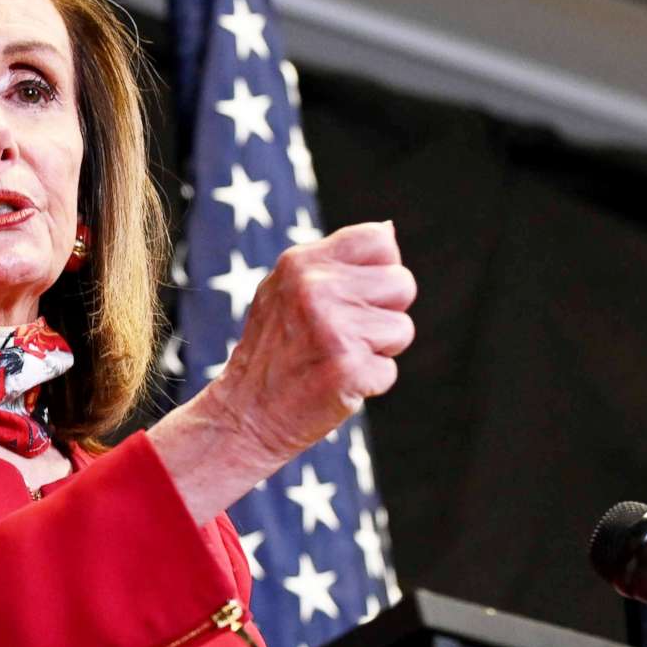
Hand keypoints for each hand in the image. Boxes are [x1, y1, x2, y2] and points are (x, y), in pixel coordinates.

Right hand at [148, 221, 415, 524]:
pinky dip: (368, 384)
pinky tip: (334, 385)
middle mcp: (316, 289)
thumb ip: (334, 261)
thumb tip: (389, 231)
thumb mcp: (287, 289)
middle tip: (341, 335)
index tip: (351, 297)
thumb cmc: (274, 351)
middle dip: (383, 313)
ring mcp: (332, 329)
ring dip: (378, 351)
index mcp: (302, 262)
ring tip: (334, 359)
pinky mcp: (347, 369)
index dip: (378, 272)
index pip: (381, 241)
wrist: (244, 415)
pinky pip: (389, 371)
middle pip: (402, 284)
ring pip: (402, 329)